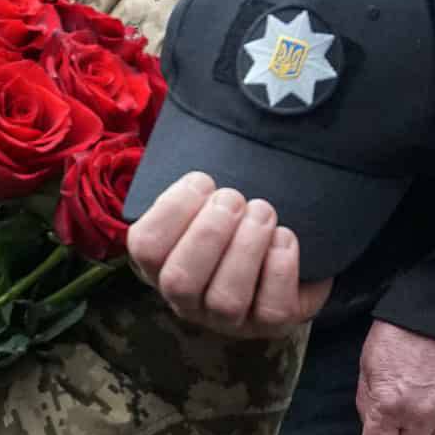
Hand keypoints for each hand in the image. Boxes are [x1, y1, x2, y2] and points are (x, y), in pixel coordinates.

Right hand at [125, 172, 332, 337]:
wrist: (290, 249)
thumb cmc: (238, 216)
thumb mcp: (210, 194)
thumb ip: (196, 174)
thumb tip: (195, 110)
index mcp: (162, 260)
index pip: (144, 247)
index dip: (172, 210)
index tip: (203, 180)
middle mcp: (188, 297)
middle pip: (179, 280)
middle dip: (209, 233)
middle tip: (235, 198)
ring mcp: (228, 318)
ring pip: (224, 299)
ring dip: (246, 248)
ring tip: (264, 212)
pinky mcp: (270, 323)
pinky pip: (271, 308)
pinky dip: (280, 268)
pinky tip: (285, 238)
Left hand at [358, 320, 434, 434]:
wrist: (430, 312)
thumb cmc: (394, 335)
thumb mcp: (366, 368)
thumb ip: (366, 404)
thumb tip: (372, 426)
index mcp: (389, 406)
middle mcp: (419, 415)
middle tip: (400, 423)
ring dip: (424, 434)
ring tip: (419, 410)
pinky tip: (434, 404)